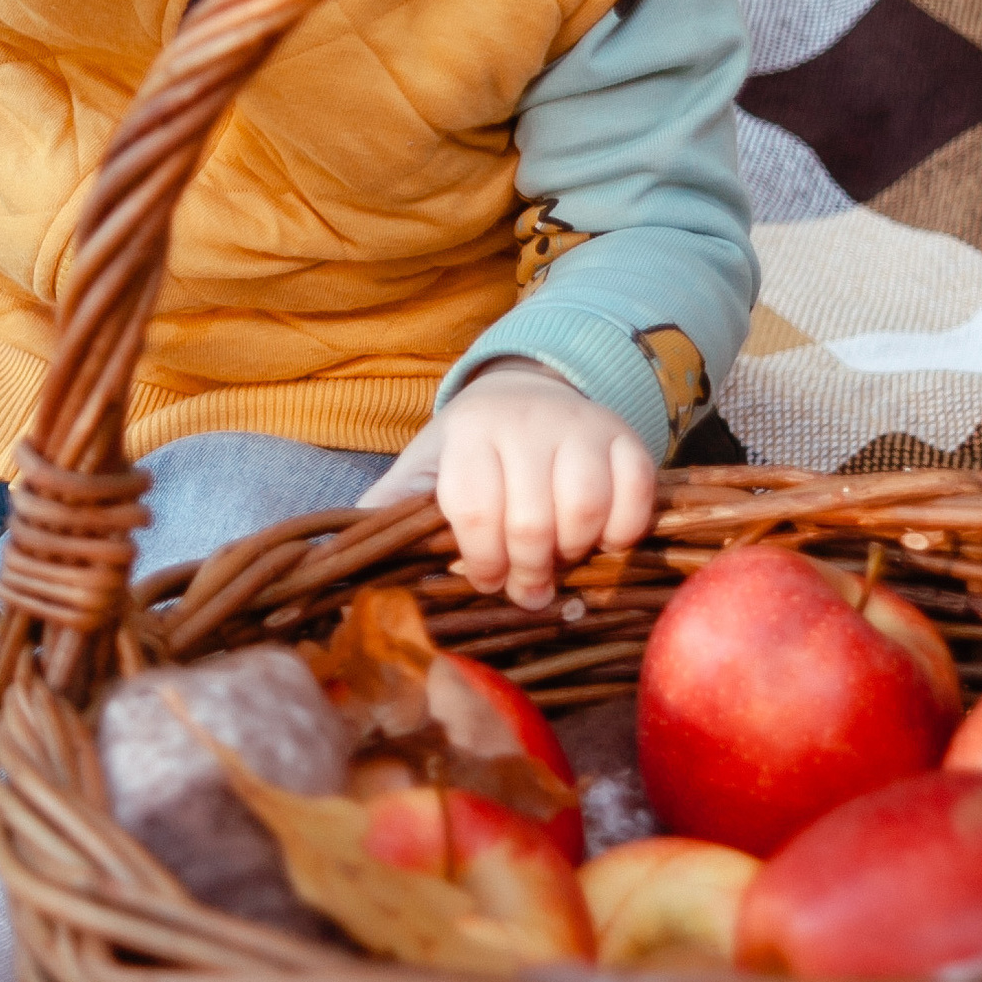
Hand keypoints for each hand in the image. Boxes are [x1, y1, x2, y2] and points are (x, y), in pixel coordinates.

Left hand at [368, 360, 657, 610]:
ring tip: (559, 559)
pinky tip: (600, 541)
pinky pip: (636, 494)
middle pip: (531, 519)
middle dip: (526, 570)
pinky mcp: (627, 438)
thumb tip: (346, 547)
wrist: (527, 393)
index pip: (474, 508)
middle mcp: (527, 422)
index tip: (482, 578)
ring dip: (572, 551)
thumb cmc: (471, 448)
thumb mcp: (425, 466)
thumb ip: (393, 504)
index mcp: (470, 432)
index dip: (479, 559)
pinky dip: (621, 531)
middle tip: (524, 588)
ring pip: (585, 507)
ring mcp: (582, 427)